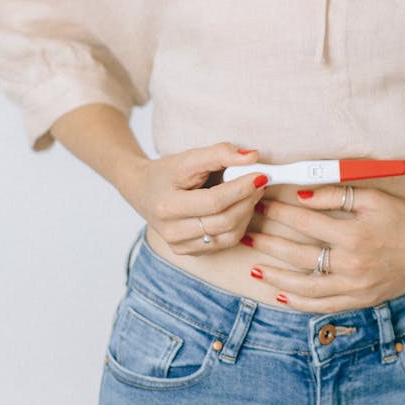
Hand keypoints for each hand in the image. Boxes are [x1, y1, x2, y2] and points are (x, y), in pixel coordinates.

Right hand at [125, 144, 267, 255]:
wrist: (144, 191)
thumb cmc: (169, 172)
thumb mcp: (190, 157)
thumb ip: (220, 153)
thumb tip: (253, 156)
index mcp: (167, 206)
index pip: (214, 201)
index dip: (241, 188)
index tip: (260, 174)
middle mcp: (170, 231)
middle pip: (223, 221)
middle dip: (248, 200)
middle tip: (260, 182)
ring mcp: (179, 245)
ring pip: (228, 235)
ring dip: (247, 213)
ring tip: (251, 193)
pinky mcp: (189, 252)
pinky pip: (225, 243)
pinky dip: (239, 224)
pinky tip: (239, 207)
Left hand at [246, 185, 404, 311]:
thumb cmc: (402, 217)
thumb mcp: (372, 198)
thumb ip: (336, 196)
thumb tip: (302, 196)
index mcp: (354, 235)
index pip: (306, 223)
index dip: (280, 213)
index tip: (262, 206)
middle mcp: (352, 264)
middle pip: (299, 257)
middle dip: (268, 245)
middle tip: (246, 235)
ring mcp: (356, 286)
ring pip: (307, 288)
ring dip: (277, 278)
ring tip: (255, 269)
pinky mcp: (361, 300)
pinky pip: (324, 305)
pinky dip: (301, 302)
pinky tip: (282, 294)